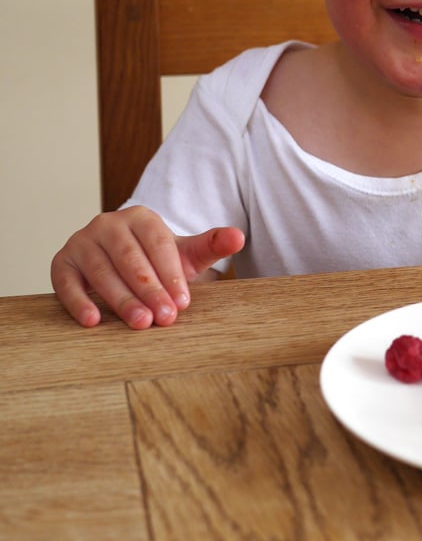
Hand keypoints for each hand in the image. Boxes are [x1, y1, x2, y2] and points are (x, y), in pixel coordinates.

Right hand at [51, 206, 244, 328]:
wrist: (122, 262)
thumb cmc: (157, 261)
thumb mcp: (185, 252)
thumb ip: (212, 245)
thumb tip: (239, 237)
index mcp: (141, 217)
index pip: (157, 244)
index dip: (170, 273)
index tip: (183, 302)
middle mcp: (108, 224)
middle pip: (130, 258)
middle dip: (149, 290)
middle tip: (163, 319)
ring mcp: (82, 242)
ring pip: (102, 271)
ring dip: (121, 299)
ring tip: (140, 323)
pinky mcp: (62, 262)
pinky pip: (66, 282)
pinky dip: (78, 302)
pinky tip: (93, 321)